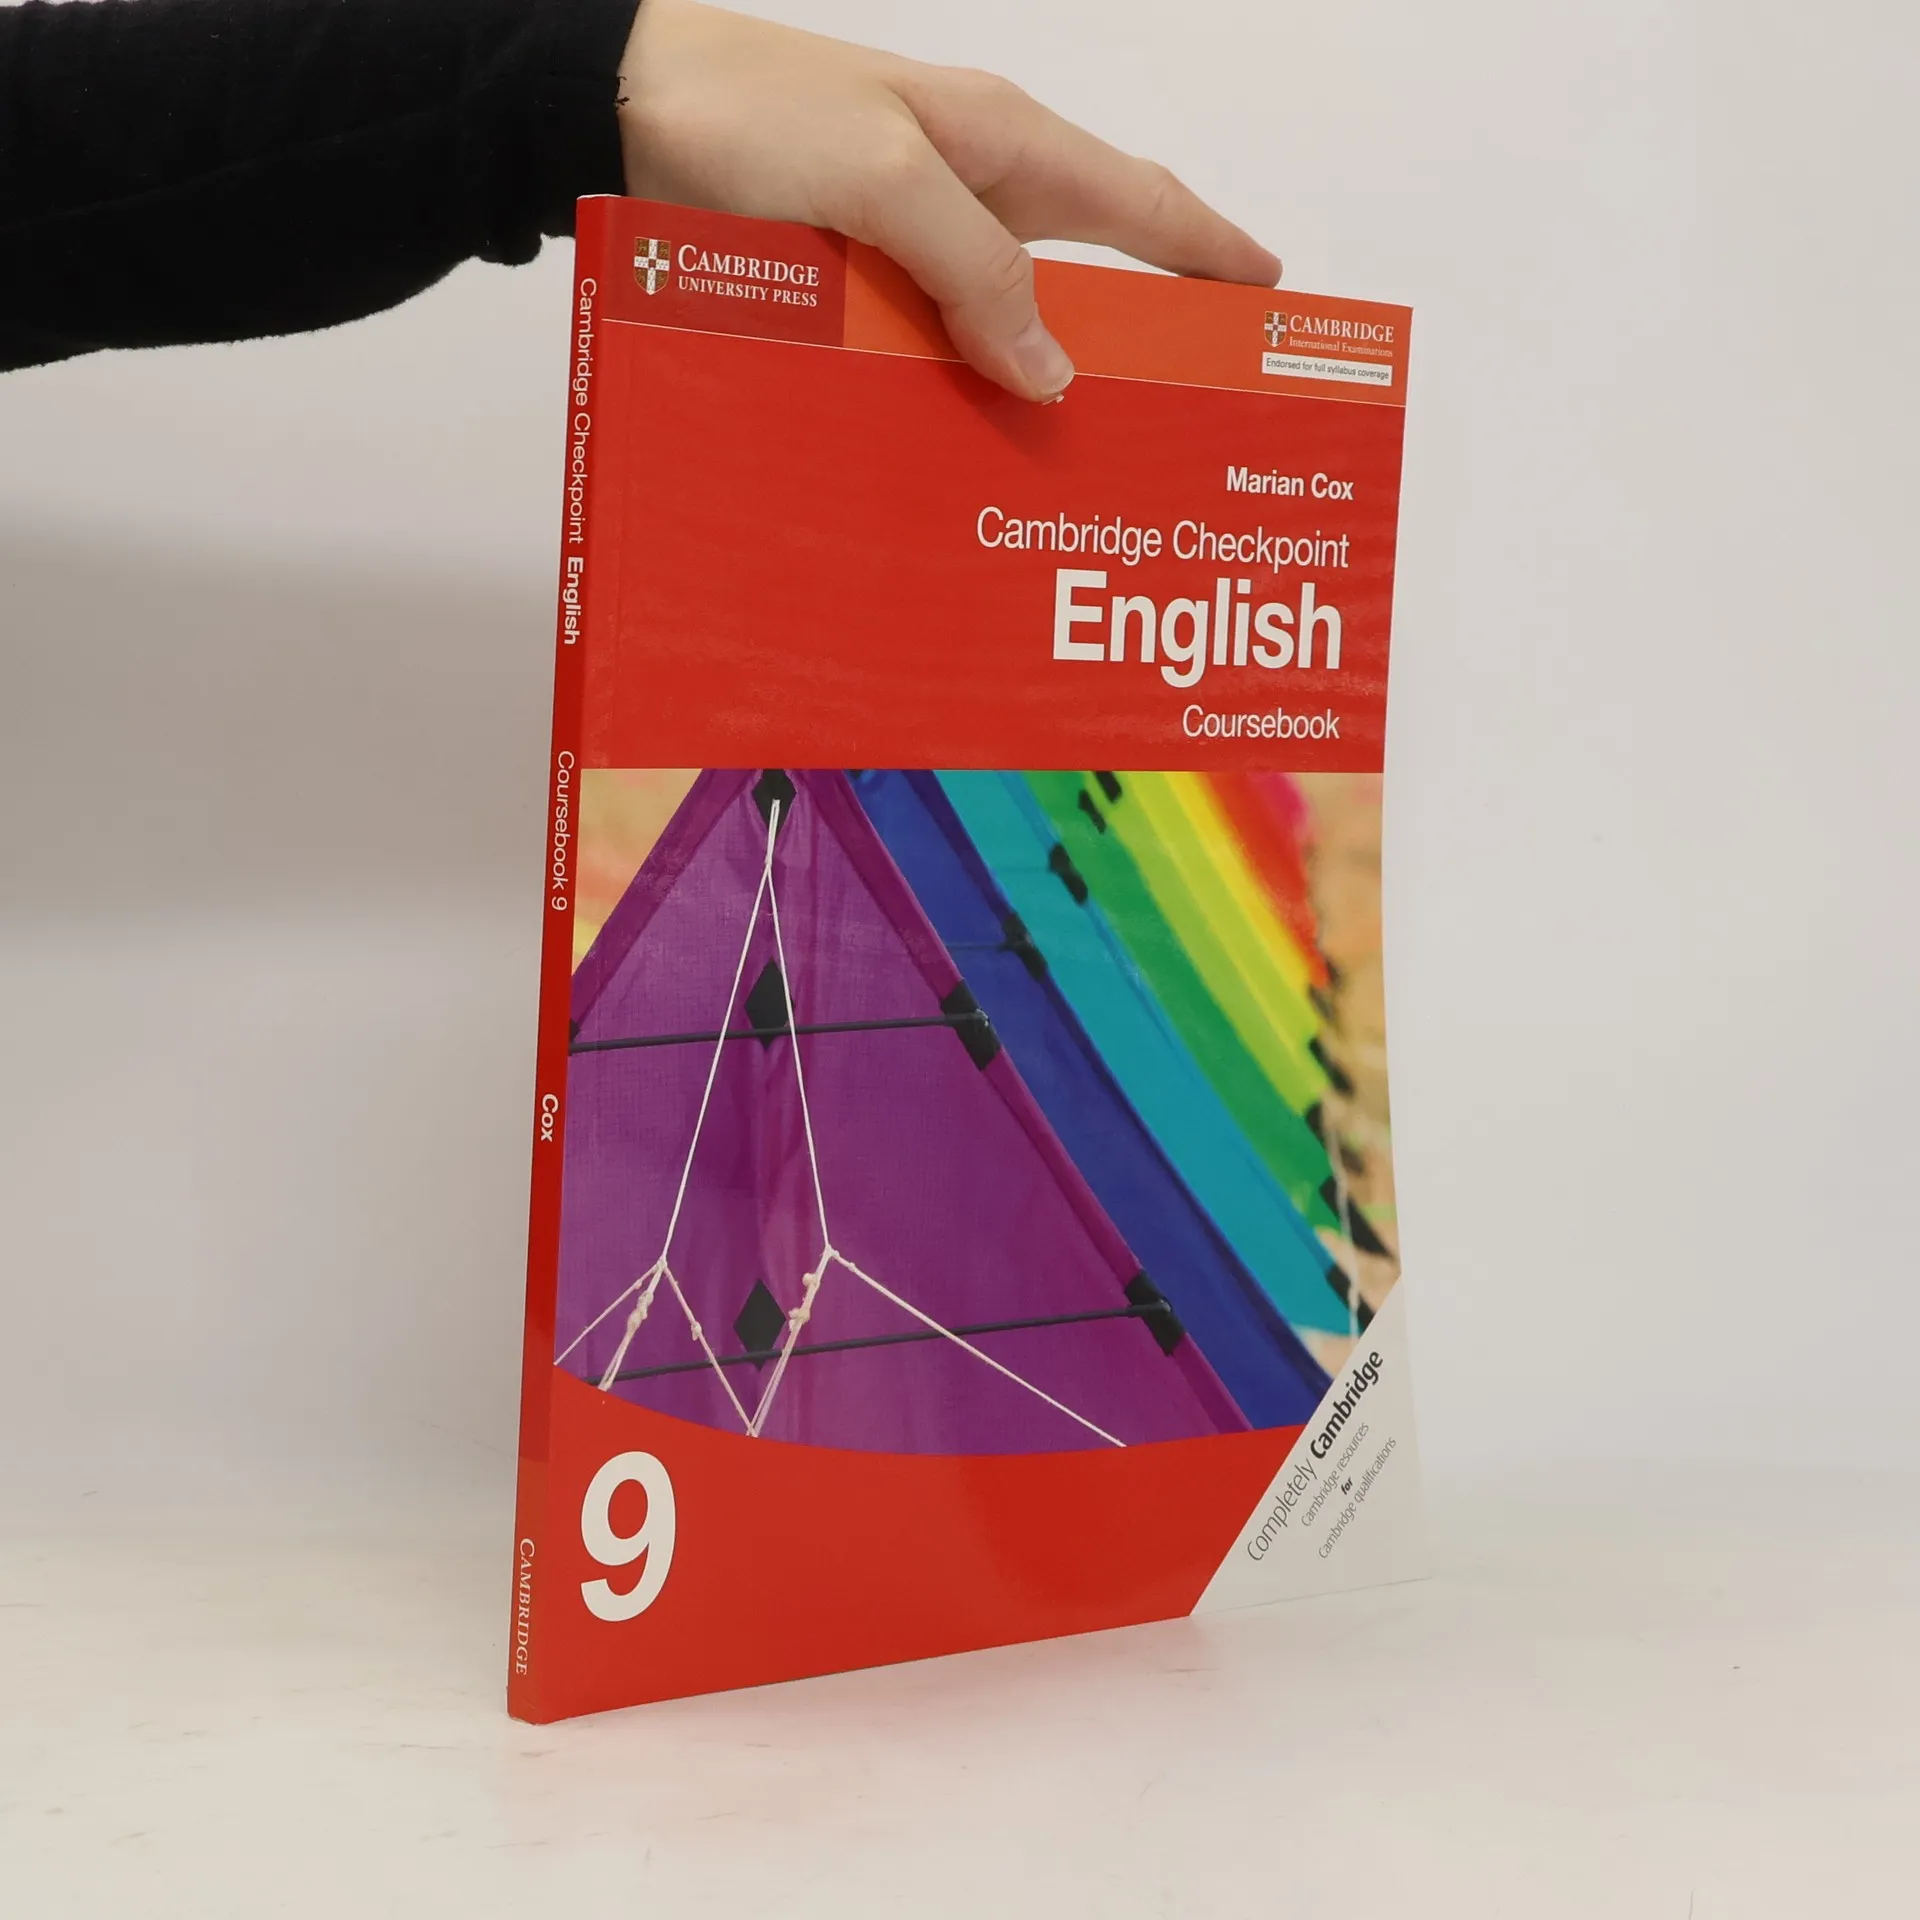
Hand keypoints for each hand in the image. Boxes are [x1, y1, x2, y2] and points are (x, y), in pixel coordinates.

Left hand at [615, 0, 1279, 400]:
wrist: (621, 106)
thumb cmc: (751, 114)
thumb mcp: (884, 181)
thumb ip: (976, 269)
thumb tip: (1055, 372)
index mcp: (1001, 143)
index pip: (1138, 201)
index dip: (1210, 250)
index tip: (1270, 299)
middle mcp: (967, 192)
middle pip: (1078, 279)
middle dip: (1132, 344)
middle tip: (1175, 426)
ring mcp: (908, 239)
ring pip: (997, 327)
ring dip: (1028, 391)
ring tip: (1066, 473)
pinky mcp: (852, 281)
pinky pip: (924, 349)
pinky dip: (949, 396)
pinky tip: (957, 453)